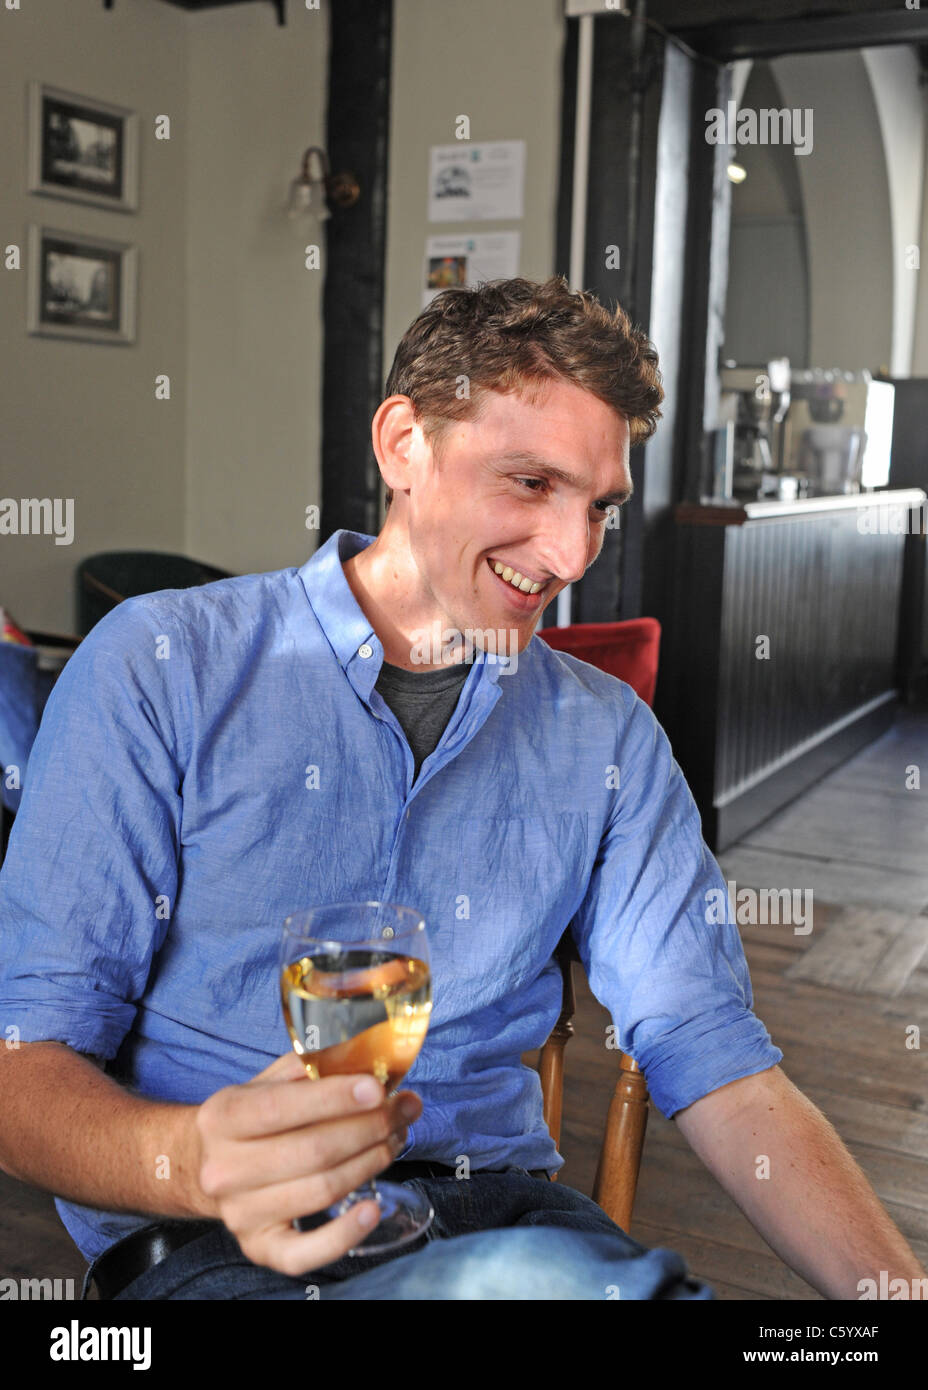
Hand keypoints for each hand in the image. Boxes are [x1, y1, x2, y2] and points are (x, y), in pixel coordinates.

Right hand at [194, 1051, 421, 1276]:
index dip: (334, 1098)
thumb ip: (306, 1068)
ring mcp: (240, 1213)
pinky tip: (372, 1209)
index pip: (281, 1107)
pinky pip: (305, 1253)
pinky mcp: (259, 1246)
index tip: (377, 1089)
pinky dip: (344, 1234)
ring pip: (321, 1190)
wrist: (203, 1166)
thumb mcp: (263, 1082)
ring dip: (371, 1163)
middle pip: (312, 1151)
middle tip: (402, 1109)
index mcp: (223, 1117)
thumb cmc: (247, 1120)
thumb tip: (363, 1060)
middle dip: (369, 1127)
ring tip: (396, 1138)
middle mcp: (225, 1169)